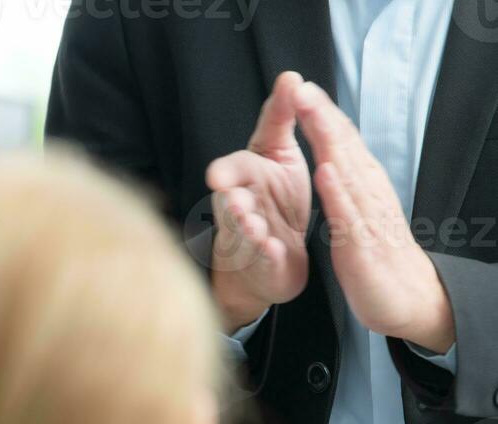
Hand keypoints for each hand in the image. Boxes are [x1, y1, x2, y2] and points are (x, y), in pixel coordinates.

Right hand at [205, 70, 311, 331]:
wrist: (272, 253)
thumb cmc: (275, 198)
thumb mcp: (278, 153)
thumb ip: (280, 118)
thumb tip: (290, 76)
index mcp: (245, 178)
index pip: (233, 169)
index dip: (227, 172)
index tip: (218, 175)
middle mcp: (239, 206)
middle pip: (230, 203)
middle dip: (230, 202)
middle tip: (232, 200)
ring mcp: (248, 236)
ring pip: (242, 231)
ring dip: (246, 229)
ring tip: (254, 226)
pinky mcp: (263, 261)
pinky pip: (262, 258)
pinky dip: (266, 254)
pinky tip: (273, 249)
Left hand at [293, 80, 453, 352]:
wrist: (404, 296)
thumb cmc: (376, 253)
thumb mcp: (358, 210)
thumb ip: (347, 182)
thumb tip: (333, 153)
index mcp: (363, 185)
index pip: (342, 142)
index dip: (322, 115)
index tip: (301, 88)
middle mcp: (368, 193)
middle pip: (344, 147)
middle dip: (322, 116)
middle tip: (301, 87)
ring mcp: (367, 217)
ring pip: (346, 171)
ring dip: (328, 141)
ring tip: (310, 113)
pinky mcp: (361, 244)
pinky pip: (348, 215)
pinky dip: (337, 192)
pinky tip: (325, 171)